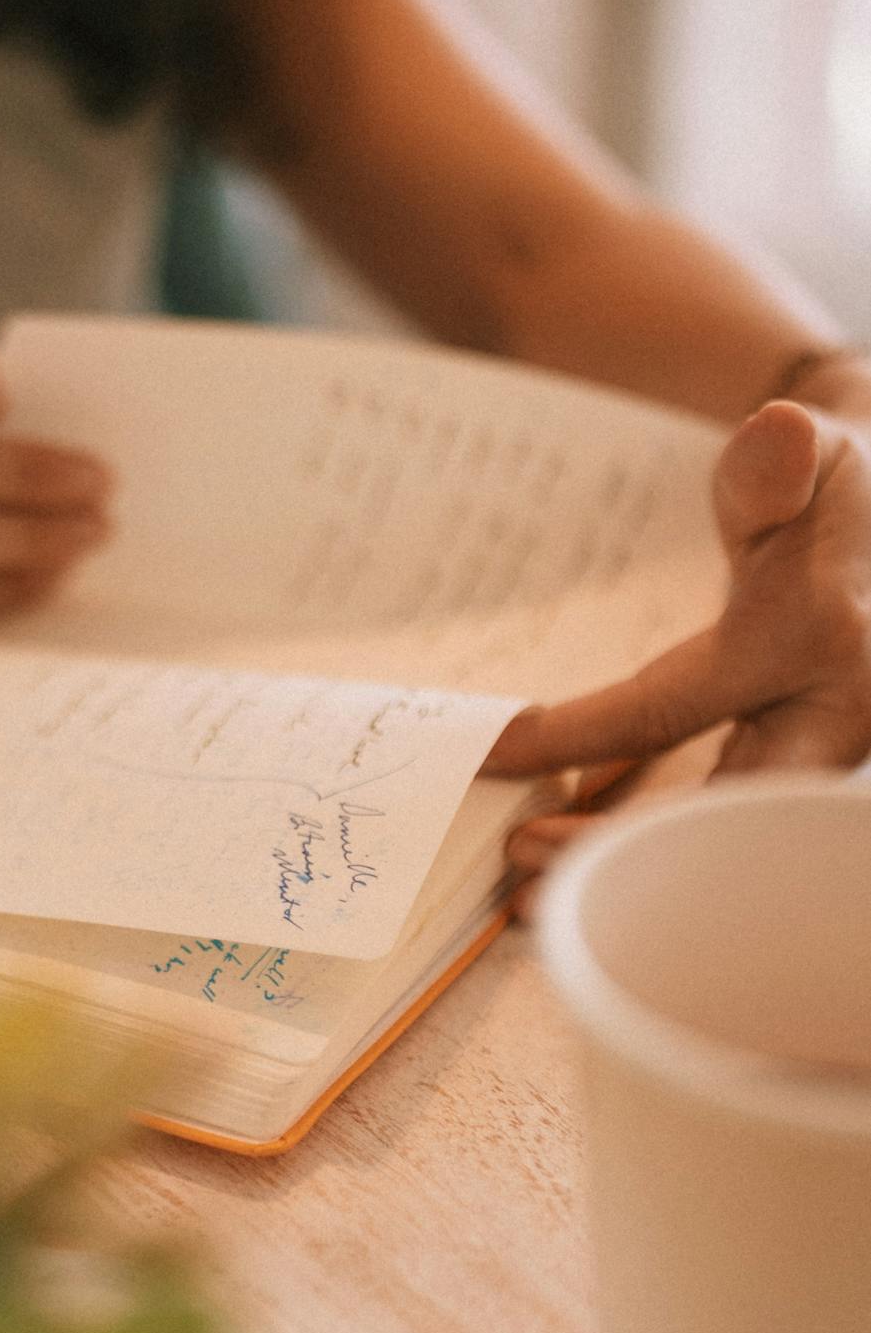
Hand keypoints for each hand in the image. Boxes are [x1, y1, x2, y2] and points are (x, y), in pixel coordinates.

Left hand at [485, 399, 870, 902]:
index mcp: (818, 641)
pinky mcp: (805, 767)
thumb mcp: (816, 453)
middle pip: (710, 810)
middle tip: (521, 861)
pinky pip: (726, 825)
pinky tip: (588, 874)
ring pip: (719, 835)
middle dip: (617, 848)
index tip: (496, 748)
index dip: (580, 734)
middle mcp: (835, 716)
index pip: (676, 704)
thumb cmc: (837, 486)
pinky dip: (659, 855)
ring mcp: (825, 752)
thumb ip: (781, 460)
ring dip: (629, 867)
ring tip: (533, 896)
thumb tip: (778, 435)